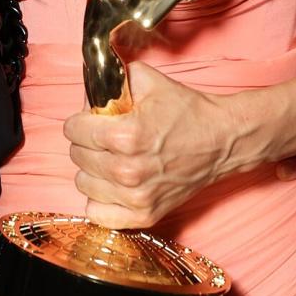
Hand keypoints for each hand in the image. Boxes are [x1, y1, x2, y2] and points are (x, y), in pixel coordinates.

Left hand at [64, 62, 232, 227]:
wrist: (222, 140)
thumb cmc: (187, 111)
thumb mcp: (147, 81)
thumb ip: (109, 82)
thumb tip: (84, 95)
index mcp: (126, 135)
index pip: (73, 130)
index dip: (79, 121)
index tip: (90, 120)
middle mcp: (128, 169)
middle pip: (77, 156)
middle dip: (86, 142)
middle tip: (105, 137)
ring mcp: (136, 196)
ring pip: (83, 183)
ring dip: (92, 169)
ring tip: (112, 159)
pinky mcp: (145, 214)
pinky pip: (98, 213)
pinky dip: (100, 199)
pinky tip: (113, 184)